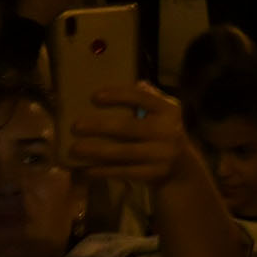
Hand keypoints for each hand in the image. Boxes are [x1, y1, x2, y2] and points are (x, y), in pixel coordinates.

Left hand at [66, 86, 192, 186]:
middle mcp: (167, 131)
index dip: (118, 96)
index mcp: (168, 110)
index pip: (142, 99)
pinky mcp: (153, 174)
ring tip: (75, 149)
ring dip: (97, 151)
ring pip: (124, 152)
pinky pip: (124, 172)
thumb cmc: (163, 132)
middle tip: (76, 126)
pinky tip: (87, 169)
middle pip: (129, 127)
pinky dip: (104, 171)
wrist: (182, 168)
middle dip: (100, 126)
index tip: (94, 97)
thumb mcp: (163, 112)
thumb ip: (150, 98)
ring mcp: (161, 154)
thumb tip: (137, 83)